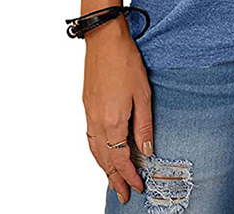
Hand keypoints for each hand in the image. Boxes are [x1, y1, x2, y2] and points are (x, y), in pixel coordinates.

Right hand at [82, 16, 152, 204]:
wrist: (104, 40)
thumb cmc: (126, 62)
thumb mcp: (143, 94)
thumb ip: (144, 126)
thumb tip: (146, 152)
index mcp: (112, 122)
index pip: (120, 159)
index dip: (129, 176)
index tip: (137, 187)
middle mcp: (97, 122)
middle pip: (104, 160)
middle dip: (114, 179)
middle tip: (123, 194)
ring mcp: (89, 114)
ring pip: (94, 151)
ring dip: (103, 168)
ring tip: (113, 180)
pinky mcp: (87, 105)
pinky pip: (90, 138)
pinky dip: (97, 152)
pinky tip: (102, 153)